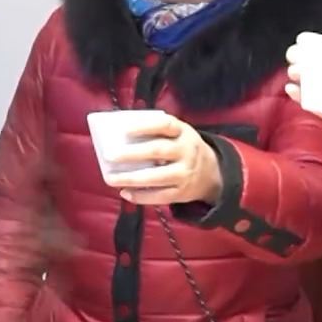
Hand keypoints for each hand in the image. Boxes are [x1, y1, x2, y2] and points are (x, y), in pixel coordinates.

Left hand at [101, 113, 222, 205]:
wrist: (212, 173)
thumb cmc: (182, 148)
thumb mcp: (178, 135)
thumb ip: (155, 133)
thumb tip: (119, 135)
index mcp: (183, 132)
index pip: (165, 125)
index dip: (145, 126)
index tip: (124, 130)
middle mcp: (186, 151)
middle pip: (158, 151)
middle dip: (132, 154)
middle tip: (110, 155)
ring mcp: (185, 173)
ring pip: (157, 177)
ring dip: (131, 178)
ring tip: (111, 178)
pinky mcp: (182, 193)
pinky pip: (159, 196)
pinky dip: (140, 196)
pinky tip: (125, 193)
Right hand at [285, 56, 321, 176]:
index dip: (316, 46)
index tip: (304, 41)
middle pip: (316, 67)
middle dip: (303, 60)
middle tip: (295, 56)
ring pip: (312, 85)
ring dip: (300, 77)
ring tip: (295, 72)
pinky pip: (314, 106)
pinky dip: (301, 99)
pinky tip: (292, 90)